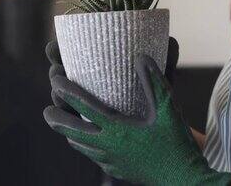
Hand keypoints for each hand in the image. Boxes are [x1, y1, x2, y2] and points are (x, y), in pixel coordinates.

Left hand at [43, 43, 230, 184]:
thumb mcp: (169, 109)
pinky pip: (93, 156)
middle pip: (71, 130)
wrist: (183, 181)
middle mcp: (107, 146)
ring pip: (80, 146)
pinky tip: (92, 142)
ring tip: (65, 123)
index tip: (56, 78)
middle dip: (56, 118)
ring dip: (69, 133)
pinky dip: (85, 145)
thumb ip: (154, 82)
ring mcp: (110, 161)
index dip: (66, 90)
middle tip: (47, 108)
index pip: (83, 106)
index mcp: (117, 129)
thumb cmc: (177, 143)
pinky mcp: (116, 170)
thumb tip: (141, 56)